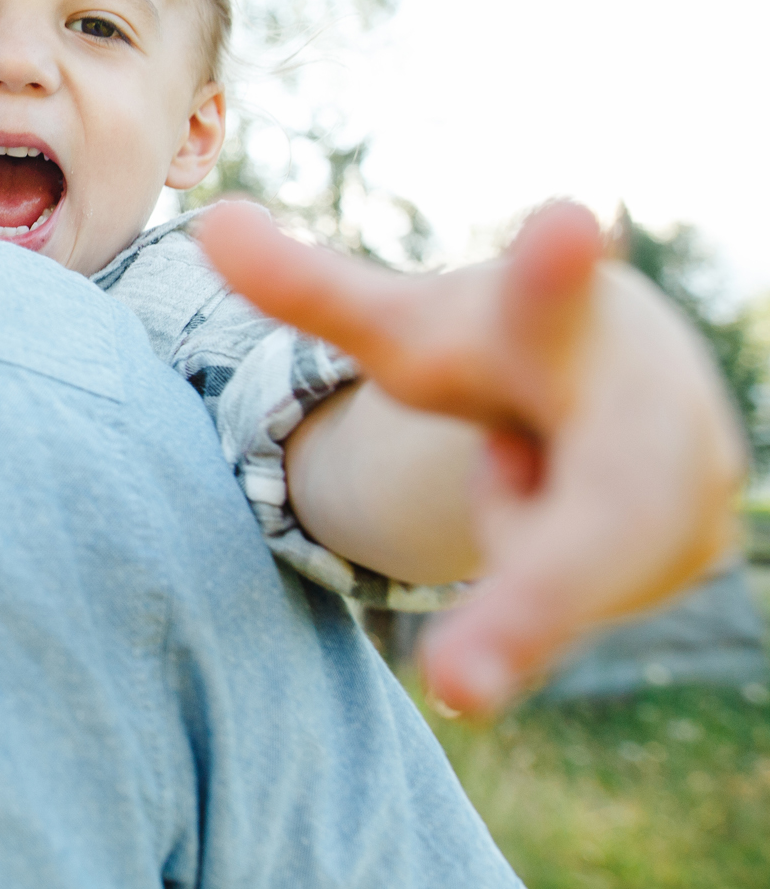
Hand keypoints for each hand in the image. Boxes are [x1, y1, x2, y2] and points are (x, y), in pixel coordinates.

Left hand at [197, 200, 747, 714]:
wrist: (611, 379)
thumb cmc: (494, 346)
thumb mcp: (401, 328)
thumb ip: (307, 289)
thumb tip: (213, 224)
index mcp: (552, 315)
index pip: (554, 292)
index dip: (557, 266)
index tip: (564, 222)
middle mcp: (646, 390)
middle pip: (595, 516)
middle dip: (534, 603)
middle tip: (454, 686)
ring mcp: (692, 470)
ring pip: (573, 573)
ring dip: (520, 555)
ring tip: (514, 472)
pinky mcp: (695, 542)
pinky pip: (583, 598)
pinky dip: (545, 579)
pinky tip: (555, 515)